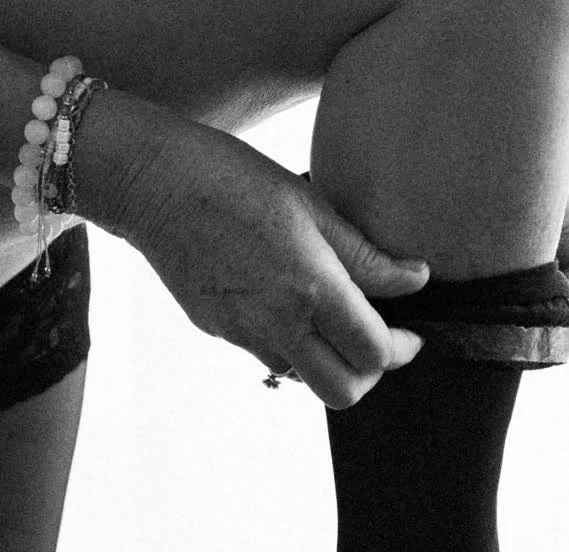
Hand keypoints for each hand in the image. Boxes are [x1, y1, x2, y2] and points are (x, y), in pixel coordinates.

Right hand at [119, 118, 428, 408]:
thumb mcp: (310, 204)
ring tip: (330, 310)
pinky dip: (289, 340)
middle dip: (369, 373)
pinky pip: (265, 352)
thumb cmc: (232, 177)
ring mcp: (241, 332)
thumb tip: (416, 279)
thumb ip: (365, 253)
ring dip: (326, 357)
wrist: (152, 182)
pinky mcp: (215, 329)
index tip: (411, 331)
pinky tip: (285, 295)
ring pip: (302, 376)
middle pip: (342, 392)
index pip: (373, 353)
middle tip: (375, 335)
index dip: (402, 348)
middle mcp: (276, 322)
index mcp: (309, 288)